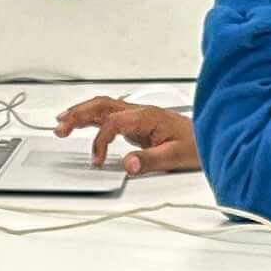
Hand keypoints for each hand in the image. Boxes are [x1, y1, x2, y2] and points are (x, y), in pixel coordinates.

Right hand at [51, 97, 198, 174]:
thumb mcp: (175, 157)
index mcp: (147, 117)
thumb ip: (149, 160)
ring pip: (103, 107)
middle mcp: (140, 112)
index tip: (97, 160)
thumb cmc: (196, 145)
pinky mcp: (138, 122)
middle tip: (59, 127)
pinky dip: (92, 117)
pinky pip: (109, 114)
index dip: (100, 141)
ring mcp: (138, 115)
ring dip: (81, 112)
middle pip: (101, 106)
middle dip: (78, 115)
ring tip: (61, 122)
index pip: (112, 123)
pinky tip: (82, 123)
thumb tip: (127, 164)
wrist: (211, 138)